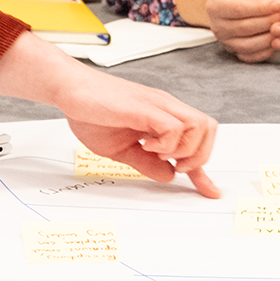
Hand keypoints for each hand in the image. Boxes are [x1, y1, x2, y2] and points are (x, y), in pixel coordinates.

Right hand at [0, 32, 220, 196]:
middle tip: (175, 167)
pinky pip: (173, 127)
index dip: (204, 170)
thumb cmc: (90, 112)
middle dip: (199, 157)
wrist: (69, 89)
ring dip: (185, 150)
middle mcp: (166, 108)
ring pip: (199, 126)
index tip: (209, 191)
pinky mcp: (145, 107)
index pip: (197, 140)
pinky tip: (146, 145)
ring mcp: (158, 105)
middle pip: (208, 129)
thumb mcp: (122, 149)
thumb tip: (168, 175)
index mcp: (163, 116)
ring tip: (158, 154)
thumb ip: (146, 162)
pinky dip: (166, 144)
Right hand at [197, 0, 279, 61]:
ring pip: (248, 45)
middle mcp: (217, 26)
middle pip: (245, 28)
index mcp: (215, 6)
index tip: (278, 3)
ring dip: (269, 38)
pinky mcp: (233, 51)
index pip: (239, 9)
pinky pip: (249, 56)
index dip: (260, 8)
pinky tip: (277, 42)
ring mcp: (225, 41)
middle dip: (269, 22)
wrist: (227, 1)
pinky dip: (264, 52)